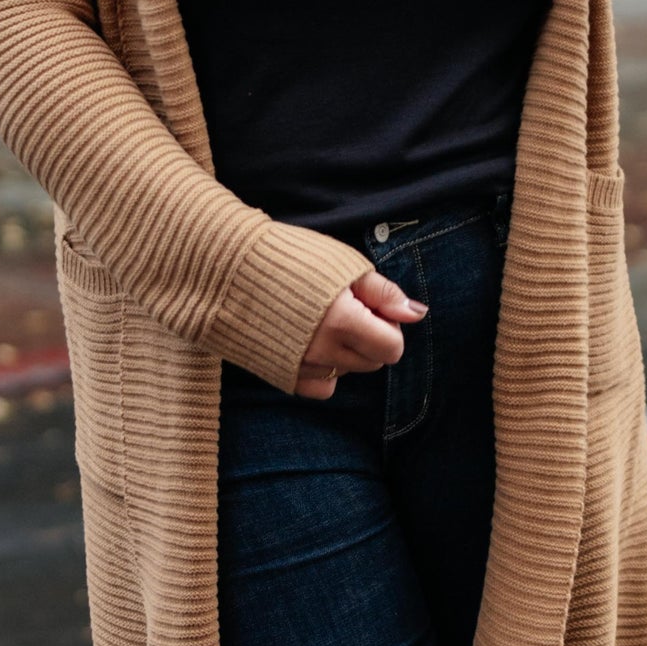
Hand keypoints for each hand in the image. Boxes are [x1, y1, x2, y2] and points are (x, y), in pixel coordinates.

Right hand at [297, 270, 426, 400]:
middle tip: (348, 311)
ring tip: (323, 322)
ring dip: (346, 352)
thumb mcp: (345, 265)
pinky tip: (312, 345)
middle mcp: (324, 351)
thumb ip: (383, 293)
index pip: (392, 348)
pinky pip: (322, 387)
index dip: (388, 327)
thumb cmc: (291, 258)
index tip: (371, 309)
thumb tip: (416, 314)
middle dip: (369, 339)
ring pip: (348, 372)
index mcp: (344, 321)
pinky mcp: (284, 376)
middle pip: (373, 363)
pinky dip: (324, 371)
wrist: (230, 269)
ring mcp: (303, 366)